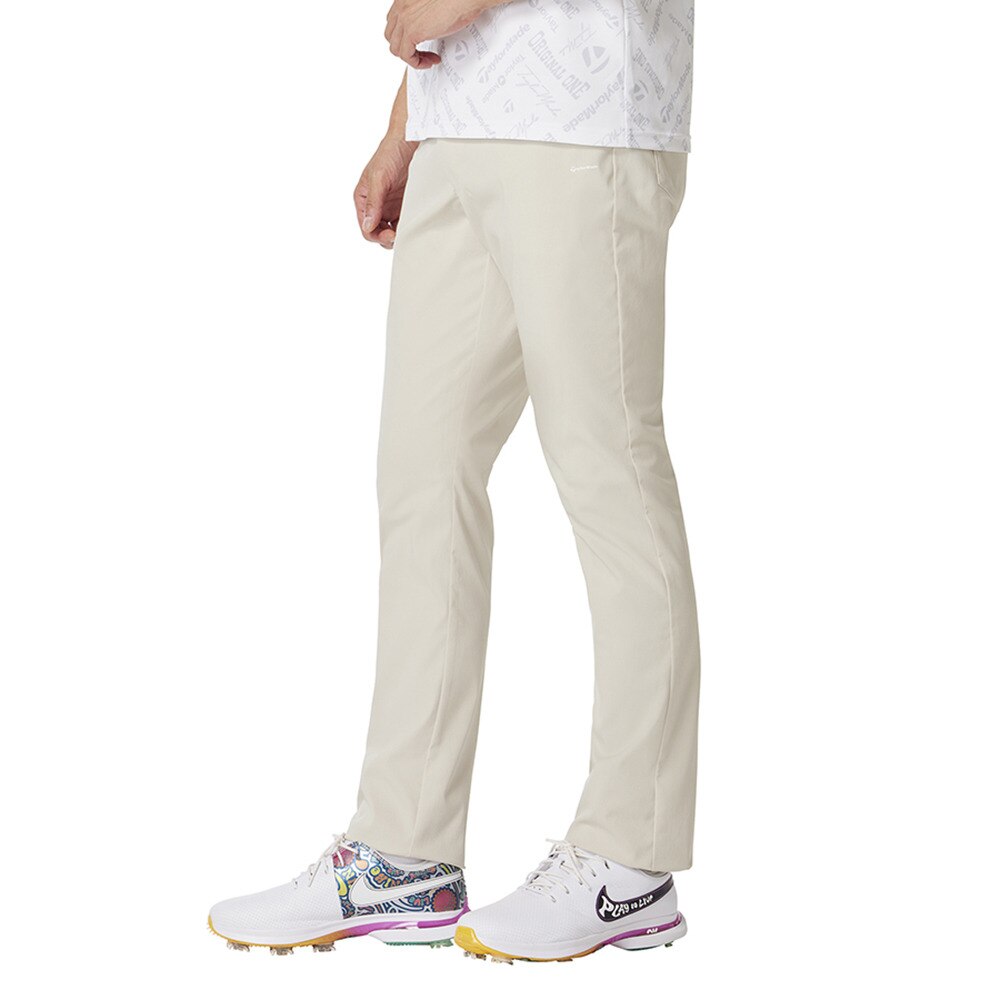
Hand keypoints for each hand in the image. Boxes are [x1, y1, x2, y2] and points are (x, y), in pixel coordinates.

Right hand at [354, 133, 419, 248]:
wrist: (411, 139)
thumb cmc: (390, 152)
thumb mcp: (379, 177)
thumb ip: (373, 202)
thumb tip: (368, 225)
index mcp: (364, 199)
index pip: (366, 228)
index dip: (376, 235)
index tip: (391, 235)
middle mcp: (376, 205)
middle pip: (378, 232)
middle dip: (387, 238)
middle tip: (400, 237)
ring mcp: (391, 205)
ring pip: (392, 230)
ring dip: (398, 235)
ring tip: (408, 232)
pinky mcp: (405, 204)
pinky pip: (404, 221)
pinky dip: (408, 227)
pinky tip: (414, 225)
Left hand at [384, 0, 497, 67]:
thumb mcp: (433, 5)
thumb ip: (424, 14)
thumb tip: (429, 26)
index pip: (394, 22)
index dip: (404, 36)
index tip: (418, 41)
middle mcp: (401, 6)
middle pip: (392, 36)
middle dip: (406, 47)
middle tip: (421, 52)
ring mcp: (405, 19)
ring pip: (396, 48)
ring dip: (412, 57)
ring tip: (427, 58)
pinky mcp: (412, 32)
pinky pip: (406, 56)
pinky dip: (417, 63)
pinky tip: (430, 61)